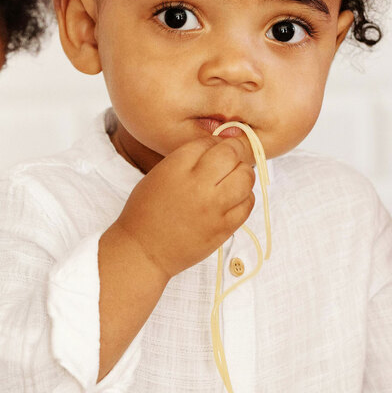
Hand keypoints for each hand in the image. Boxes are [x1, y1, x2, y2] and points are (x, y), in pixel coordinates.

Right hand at [114, 134, 255, 278]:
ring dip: (242, 174)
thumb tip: (217, 149)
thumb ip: (186, 160)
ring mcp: (213, 207)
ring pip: (246, 176)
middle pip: (232, 153)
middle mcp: (197, 184)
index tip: (214, 151)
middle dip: (233, 153)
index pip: (208, 141)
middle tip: (229, 161)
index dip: (214, 143)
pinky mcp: (224, 227)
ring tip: (232, 180)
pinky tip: (233, 199)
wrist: (143, 251)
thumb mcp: (158, 175)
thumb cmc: (145, 213)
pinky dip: (244, 197)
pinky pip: (248, 203)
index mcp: (175, 168)